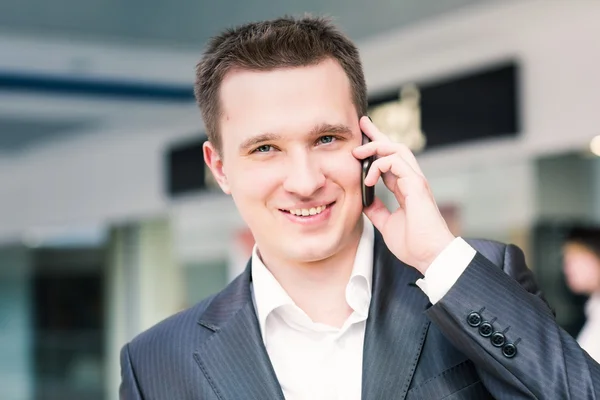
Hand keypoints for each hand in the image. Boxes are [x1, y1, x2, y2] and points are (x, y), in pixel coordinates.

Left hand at [353, 116, 454, 274]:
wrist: (429, 257)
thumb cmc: (413, 244)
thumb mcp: (387, 224)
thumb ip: (377, 210)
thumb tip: (364, 202)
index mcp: (405, 188)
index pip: (389, 161)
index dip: (376, 148)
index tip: (361, 140)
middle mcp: (411, 181)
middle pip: (395, 147)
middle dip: (377, 134)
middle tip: (362, 123)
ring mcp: (416, 181)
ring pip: (398, 149)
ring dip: (376, 146)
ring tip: (358, 152)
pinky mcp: (417, 186)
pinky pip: (397, 163)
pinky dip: (380, 166)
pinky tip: (369, 179)